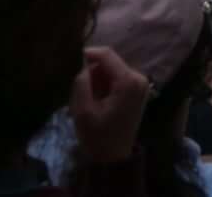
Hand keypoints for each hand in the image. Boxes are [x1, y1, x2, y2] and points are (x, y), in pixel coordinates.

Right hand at [70, 45, 151, 161]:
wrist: (113, 158)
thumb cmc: (98, 137)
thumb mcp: (83, 110)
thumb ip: (81, 83)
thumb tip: (83, 64)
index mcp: (128, 81)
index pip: (106, 55)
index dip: (88, 53)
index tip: (71, 60)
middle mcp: (139, 77)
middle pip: (109, 62)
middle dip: (91, 72)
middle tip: (78, 90)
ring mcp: (140, 84)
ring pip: (111, 70)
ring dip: (97, 80)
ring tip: (87, 99)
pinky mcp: (137, 90)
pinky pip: (116, 79)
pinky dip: (104, 86)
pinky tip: (96, 102)